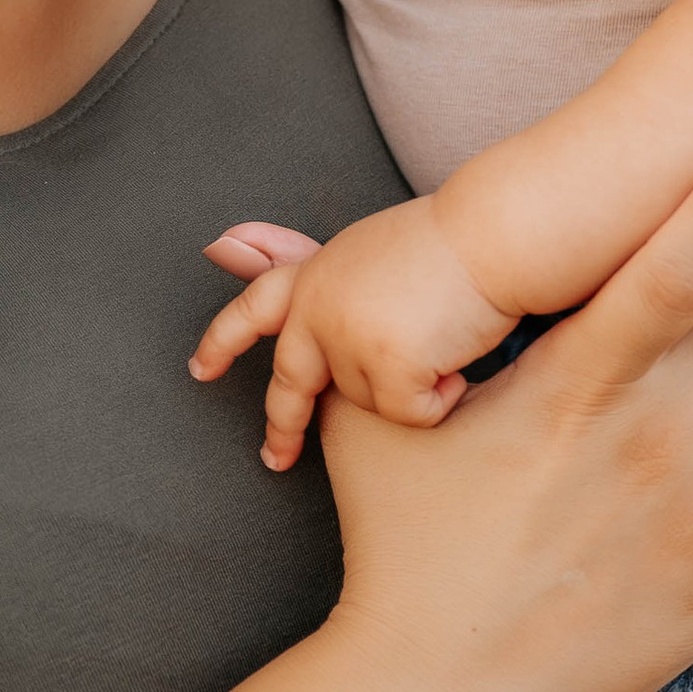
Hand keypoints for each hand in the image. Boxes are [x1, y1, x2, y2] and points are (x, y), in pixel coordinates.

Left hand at [192, 197, 515, 470]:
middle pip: (290, 382)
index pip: (254, 306)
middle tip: (275, 458)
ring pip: (369, 401)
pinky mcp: (385, 367)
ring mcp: (348, 339)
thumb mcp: (368, 250)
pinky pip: (410, 414)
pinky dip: (440, 400)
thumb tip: (242, 251)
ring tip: (444, 340)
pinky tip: (458, 361)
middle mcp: (318, 308)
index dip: (224, 338)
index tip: (199, 368)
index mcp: (316, 273)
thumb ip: (325, 276)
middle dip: (281, 426)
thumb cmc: (451, 239)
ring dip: (410, 387)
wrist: (493, 233)